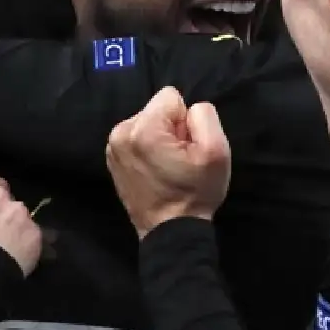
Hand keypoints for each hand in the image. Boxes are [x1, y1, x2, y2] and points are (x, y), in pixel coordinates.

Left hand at [106, 87, 230, 237]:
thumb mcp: (216, 150)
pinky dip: (148, 149)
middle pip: (157, 109)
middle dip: (172, 128)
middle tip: (179, 159)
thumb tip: (188, 109)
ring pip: (147, 122)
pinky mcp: (112, 159)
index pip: (171, 96)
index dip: (186, 120)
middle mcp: (121, 133)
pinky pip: (137, 137)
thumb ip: (204, 115)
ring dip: (160, 138)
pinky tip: (156, 171)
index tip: (187, 147)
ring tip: (168, 166)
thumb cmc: (195, 192)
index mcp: (143, 128)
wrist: (170, 232)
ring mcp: (113, 147)